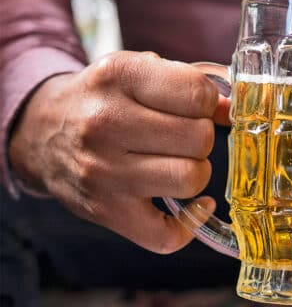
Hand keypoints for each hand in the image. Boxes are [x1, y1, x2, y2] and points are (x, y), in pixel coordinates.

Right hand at [8, 51, 229, 253]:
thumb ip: (192, 82)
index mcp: (118, 76)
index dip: (208, 102)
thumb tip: (234, 108)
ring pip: (191, 179)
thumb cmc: (104, 99)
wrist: (42, 133)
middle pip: (200, 138)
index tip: (196, 106)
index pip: (197, 93)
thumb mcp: (139, 71)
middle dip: (203, 137)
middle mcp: (105, 123)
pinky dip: (189, 223)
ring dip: (197, 171)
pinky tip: (192, 205)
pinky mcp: (106, 212)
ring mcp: (104, 172)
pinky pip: (167, 234)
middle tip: (185, 135)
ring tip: (180, 162)